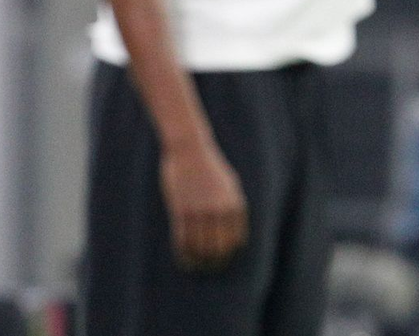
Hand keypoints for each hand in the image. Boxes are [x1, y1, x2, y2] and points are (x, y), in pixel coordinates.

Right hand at [160, 140, 247, 270]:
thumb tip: (234, 228)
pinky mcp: (181, 210)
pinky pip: (183, 241)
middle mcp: (219, 209)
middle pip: (220, 247)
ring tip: (198, 267)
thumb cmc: (210, 167)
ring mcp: (199, 210)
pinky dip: (185, 256)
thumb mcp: (228, 184)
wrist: (190, 150)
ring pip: (200, 247)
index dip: (231, 252)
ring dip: (200, 261)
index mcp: (234, 202)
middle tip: (211, 268)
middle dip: (216, 261)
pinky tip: (186, 261)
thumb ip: (232, 204)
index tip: (225, 259)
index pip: (237, 238)